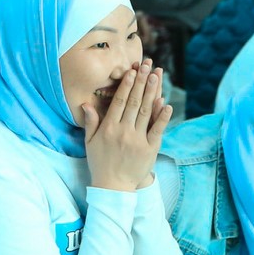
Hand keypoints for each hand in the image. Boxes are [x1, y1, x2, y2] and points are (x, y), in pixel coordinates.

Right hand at [83, 59, 170, 191]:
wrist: (113, 188)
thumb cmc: (100, 163)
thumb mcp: (90, 143)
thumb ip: (91, 122)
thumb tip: (86, 104)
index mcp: (109, 128)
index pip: (119, 102)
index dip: (126, 85)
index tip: (131, 71)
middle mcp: (123, 132)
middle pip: (134, 102)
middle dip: (141, 82)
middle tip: (146, 66)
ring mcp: (137, 140)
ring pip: (146, 112)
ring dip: (151, 93)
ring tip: (156, 76)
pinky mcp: (149, 149)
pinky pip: (157, 130)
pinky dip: (163, 117)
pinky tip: (166, 103)